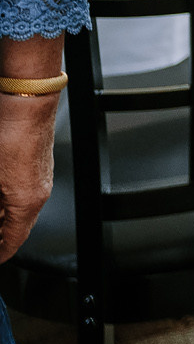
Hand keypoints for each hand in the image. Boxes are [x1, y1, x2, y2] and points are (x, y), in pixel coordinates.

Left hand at [0, 35, 62, 263]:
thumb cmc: (8, 133)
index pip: (12, 242)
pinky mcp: (35, 164)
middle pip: (15, 228)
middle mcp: (38, 192)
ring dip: (1, 218)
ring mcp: (39, 177)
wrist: (26, 100)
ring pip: (17, 210)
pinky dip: (5, 202)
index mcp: (27, 201)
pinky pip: (19, 193)